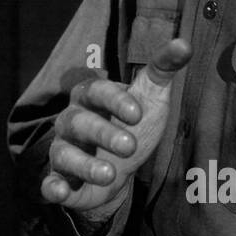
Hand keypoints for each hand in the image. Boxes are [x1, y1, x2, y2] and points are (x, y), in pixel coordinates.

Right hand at [41, 38, 190, 212]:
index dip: (114, 100)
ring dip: (85, 164)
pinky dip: (52, 187)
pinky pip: (50, 182)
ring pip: (64, 153)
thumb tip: (184, 43)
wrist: (121, 168)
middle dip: (103, 133)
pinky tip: (59, 192)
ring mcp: (64, 150)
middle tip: (130, 146)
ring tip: (110, 174)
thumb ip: (162, 69)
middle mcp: (71, 121)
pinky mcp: (61, 179)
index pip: (96, 90)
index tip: (137, 113)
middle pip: (79, 122)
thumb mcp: (150, 97)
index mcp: (91, 96)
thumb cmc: (133, 124)